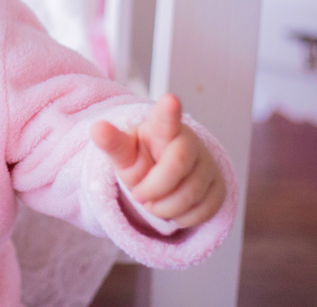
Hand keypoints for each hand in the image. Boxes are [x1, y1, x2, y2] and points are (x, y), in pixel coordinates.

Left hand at [90, 94, 224, 227]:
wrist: (163, 180)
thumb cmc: (142, 160)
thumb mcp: (124, 154)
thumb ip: (112, 143)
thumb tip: (97, 128)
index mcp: (162, 128)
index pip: (166, 118)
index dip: (169, 111)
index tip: (170, 99)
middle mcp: (190, 141)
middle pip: (177, 166)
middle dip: (153, 189)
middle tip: (138, 195)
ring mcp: (208, 164)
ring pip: (191, 194)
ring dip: (164, 208)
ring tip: (152, 203)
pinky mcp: (219, 186)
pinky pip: (203, 210)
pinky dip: (181, 218)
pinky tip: (171, 209)